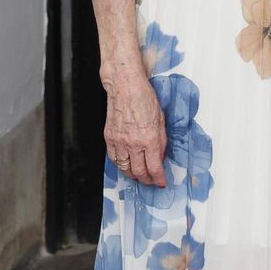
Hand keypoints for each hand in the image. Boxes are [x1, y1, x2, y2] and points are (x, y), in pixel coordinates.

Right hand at [103, 70, 166, 186]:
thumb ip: (161, 140)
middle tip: (151, 181)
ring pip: (124, 168)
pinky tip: (126, 165)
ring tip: (139, 176)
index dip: (158, 178)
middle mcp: (133, 143)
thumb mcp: (161, 119)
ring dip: (133, 175)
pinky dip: (120, 165)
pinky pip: (114, 158)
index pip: (154, 167)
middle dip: (146, 180)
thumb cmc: (145, 98)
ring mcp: (119, 142)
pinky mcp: (109, 138)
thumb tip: (160, 156)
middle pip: (139, 172)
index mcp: (149, 139)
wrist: (125, 87)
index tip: (161, 182)